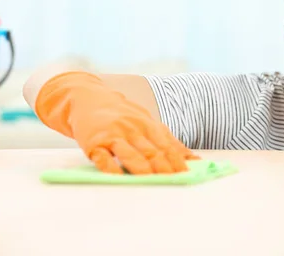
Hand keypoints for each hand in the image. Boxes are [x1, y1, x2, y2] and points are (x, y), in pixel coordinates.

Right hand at [35, 71, 198, 173]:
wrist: (90, 100)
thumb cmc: (123, 117)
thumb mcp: (148, 124)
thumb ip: (169, 142)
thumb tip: (193, 159)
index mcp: (148, 125)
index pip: (167, 146)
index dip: (177, 161)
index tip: (186, 175)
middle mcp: (133, 129)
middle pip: (151, 152)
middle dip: (164, 168)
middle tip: (173, 182)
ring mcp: (113, 135)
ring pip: (131, 155)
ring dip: (143, 170)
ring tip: (153, 183)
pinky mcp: (94, 143)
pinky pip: (104, 159)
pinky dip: (112, 170)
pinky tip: (119, 179)